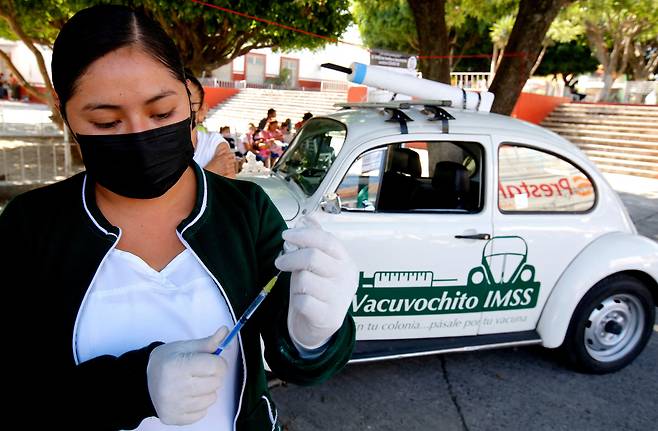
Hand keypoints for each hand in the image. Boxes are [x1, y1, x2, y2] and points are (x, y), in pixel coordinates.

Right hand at [147, 327, 227, 424]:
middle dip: (214, 375)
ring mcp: (174, 405)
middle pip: (216, 382)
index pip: (215, 366)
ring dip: (207, 390)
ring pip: (212, 398)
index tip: (213, 361)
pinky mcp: (174, 418)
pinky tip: (188, 395)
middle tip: (201, 372)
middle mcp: (174, 387)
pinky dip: (200, 404)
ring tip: (193, 383)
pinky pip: (203, 413)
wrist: (142, 381)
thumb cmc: (166, 361)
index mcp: (176, 365)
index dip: (219, 362)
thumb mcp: (184, 347)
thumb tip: (225, 331)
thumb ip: (207, 342)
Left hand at [275, 216, 357, 349]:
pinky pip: (302, 301)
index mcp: (346, 262)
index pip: (327, 240)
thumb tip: (308, 217)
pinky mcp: (329, 317)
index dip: (304, 235)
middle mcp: (347, 278)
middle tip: (280, 262)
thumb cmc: (318, 290)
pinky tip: (302, 303)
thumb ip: (316, 240)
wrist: (320, 327)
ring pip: (305, 279)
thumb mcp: (319, 263)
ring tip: (299, 288)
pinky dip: (297, 301)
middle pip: (314, 257)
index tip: (286, 235)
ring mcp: (340, 298)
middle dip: (291, 257)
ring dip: (295, 283)